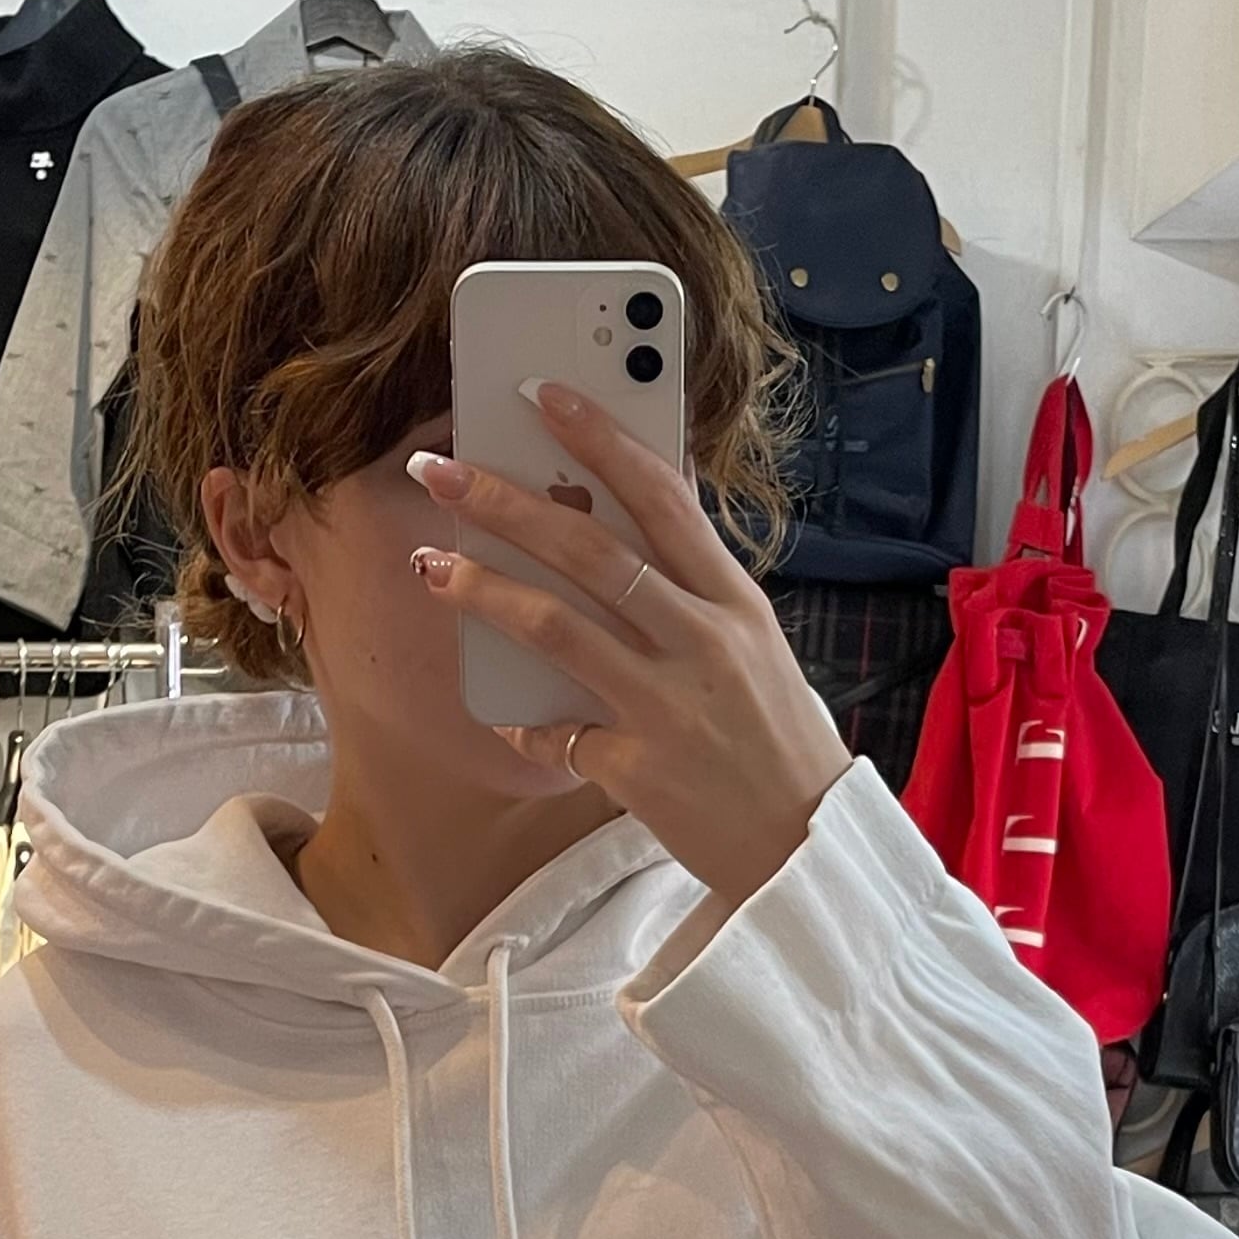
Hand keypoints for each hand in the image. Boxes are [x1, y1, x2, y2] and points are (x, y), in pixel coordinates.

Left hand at [408, 386, 847, 910]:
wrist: (807, 845)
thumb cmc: (775, 737)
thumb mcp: (754, 644)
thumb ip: (694, 587)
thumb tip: (626, 518)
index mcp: (736, 601)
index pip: (662, 497)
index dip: (598, 438)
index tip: (542, 393)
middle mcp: (703, 643)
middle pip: (589, 551)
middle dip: (505, 503)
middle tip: (441, 474)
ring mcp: (668, 706)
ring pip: (555, 627)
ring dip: (482, 590)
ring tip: (431, 564)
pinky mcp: (637, 770)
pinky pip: (555, 735)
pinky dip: (523, 723)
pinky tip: (502, 715)